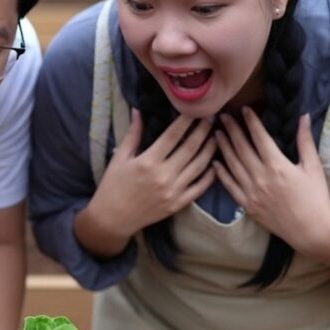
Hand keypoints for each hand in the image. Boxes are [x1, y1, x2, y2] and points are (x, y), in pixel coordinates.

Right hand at [82, 110, 216, 249]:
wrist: (113, 218)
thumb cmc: (113, 186)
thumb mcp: (119, 158)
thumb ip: (132, 134)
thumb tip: (138, 110)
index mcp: (148, 161)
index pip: (173, 135)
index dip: (186, 121)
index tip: (195, 110)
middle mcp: (164, 176)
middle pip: (190, 148)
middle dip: (203, 131)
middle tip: (211, 118)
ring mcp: (174, 191)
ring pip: (199, 166)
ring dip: (210, 149)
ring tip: (216, 136)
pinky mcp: (178, 204)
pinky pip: (200, 187)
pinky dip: (210, 175)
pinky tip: (214, 163)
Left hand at [212, 109, 329, 252]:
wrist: (311, 231)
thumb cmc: (317, 199)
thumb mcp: (314, 167)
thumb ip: (305, 141)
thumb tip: (304, 117)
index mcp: (277, 166)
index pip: (259, 137)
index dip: (251, 122)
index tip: (243, 109)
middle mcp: (260, 177)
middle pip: (241, 148)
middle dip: (232, 130)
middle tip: (222, 116)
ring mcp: (251, 192)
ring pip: (232, 165)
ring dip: (223, 147)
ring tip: (216, 133)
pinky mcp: (247, 205)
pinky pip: (230, 186)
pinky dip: (221, 173)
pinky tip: (215, 162)